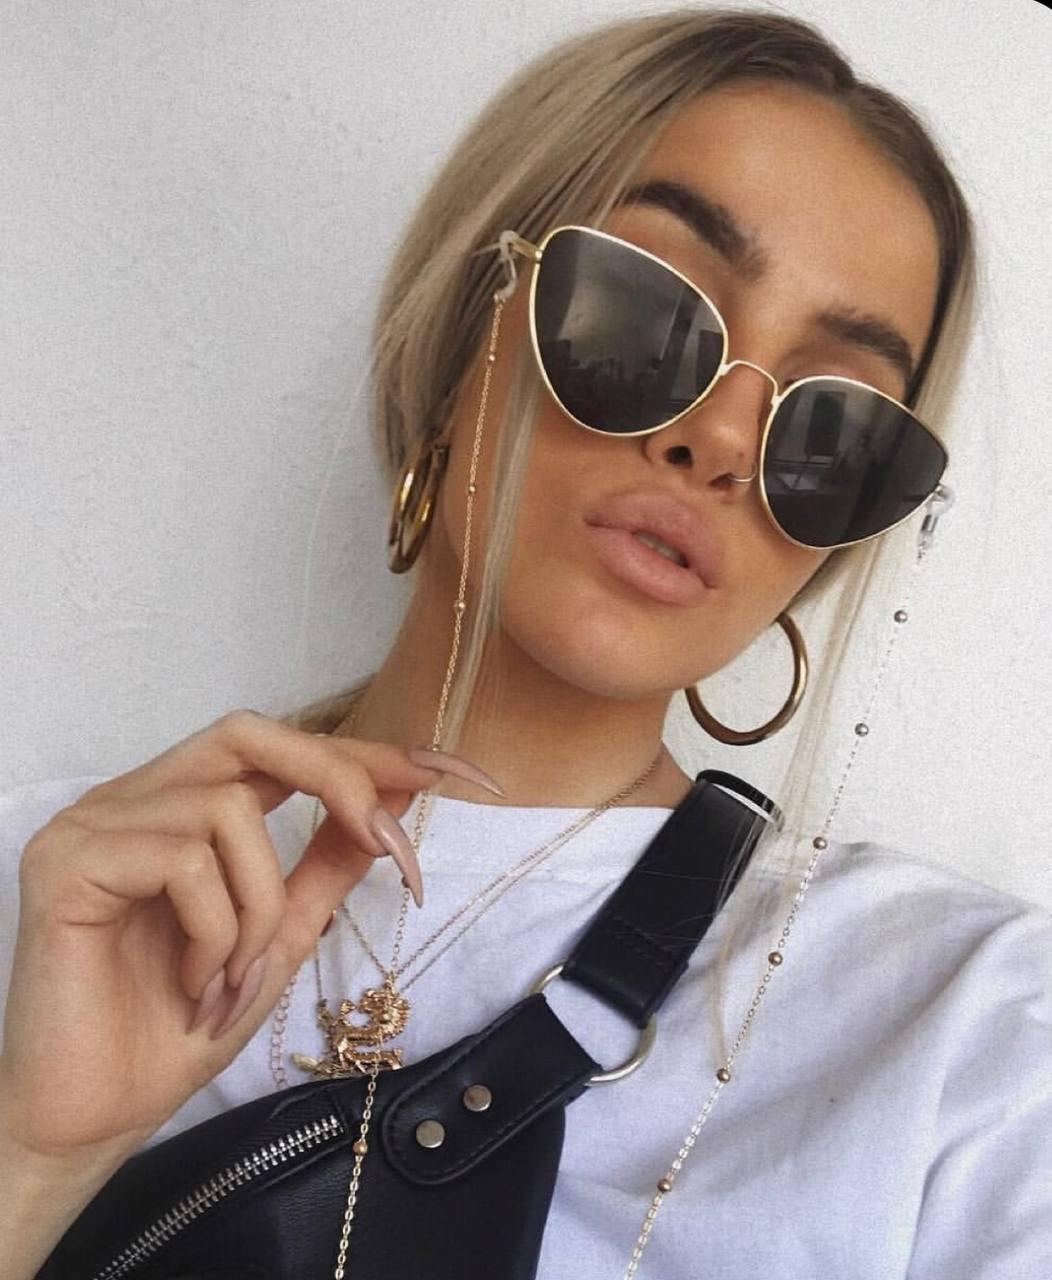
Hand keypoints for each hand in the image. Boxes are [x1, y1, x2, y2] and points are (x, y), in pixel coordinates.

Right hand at [0, 710, 497, 1164]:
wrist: (96, 1115)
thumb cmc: (182, 1024)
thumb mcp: (281, 933)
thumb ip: (329, 861)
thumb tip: (396, 798)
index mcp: (182, 804)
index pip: (279, 746)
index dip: (367, 753)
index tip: (454, 773)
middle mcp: (135, 797)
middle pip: (250, 733)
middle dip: (338, 780)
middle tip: (390, 846)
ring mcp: (94, 822)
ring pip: (230, 811)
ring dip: (261, 908)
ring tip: (236, 980)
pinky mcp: (65, 861)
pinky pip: (183, 861)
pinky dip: (215, 932)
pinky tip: (193, 986)